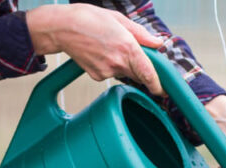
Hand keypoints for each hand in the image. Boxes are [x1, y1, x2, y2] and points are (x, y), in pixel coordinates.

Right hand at [24, 5, 163, 95]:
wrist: (62, 28)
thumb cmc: (87, 19)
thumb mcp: (119, 19)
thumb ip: (141, 34)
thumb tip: (158, 43)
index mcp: (127, 47)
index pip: (148, 73)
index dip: (157, 84)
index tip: (163, 90)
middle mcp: (118, 62)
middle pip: (138, 74)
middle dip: (140, 69)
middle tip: (128, 53)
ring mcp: (107, 71)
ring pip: (124, 73)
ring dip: (123, 64)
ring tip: (109, 45)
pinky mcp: (97, 76)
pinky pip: (111, 74)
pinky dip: (110, 65)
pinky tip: (100, 52)